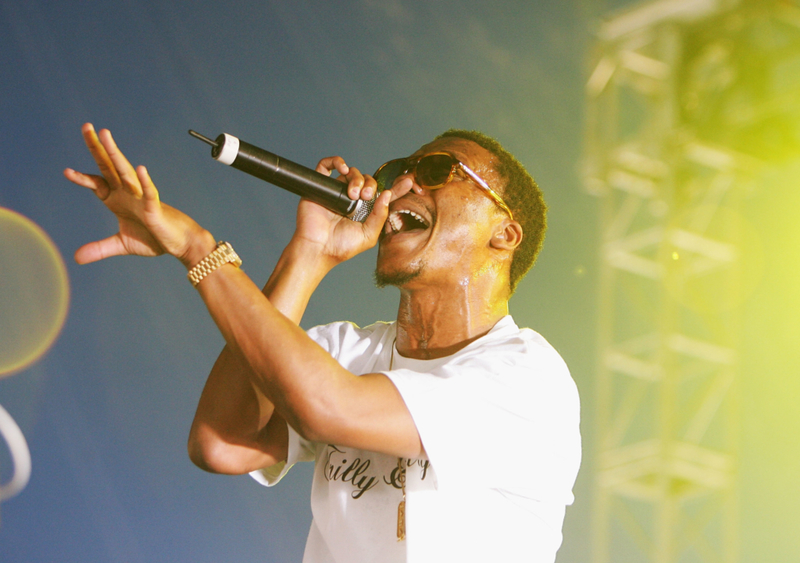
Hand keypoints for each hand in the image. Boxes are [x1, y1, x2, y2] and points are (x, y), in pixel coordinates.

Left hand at [64, 123, 213, 266]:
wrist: (179, 243)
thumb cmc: (153, 238)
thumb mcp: (121, 244)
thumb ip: (99, 248)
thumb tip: (77, 258)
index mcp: (117, 199)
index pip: (97, 183)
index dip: (83, 178)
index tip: (66, 172)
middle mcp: (127, 193)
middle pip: (108, 166)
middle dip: (97, 148)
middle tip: (87, 127)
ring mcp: (141, 197)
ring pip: (125, 172)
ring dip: (115, 154)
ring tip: (105, 136)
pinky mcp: (155, 207)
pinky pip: (150, 192)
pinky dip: (146, 182)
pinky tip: (142, 169)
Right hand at [287, 156, 411, 267]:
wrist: (318, 248)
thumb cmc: (342, 247)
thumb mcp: (369, 235)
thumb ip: (380, 216)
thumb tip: (387, 194)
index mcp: (366, 210)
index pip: (384, 194)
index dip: (397, 187)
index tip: (409, 182)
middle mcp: (353, 199)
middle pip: (368, 180)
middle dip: (370, 185)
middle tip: (366, 196)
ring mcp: (337, 191)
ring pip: (352, 172)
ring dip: (357, 179)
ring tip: (353, 194)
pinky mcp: (321, 186)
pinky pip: (327, 165)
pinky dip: (336, 161)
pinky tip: (343, 169)